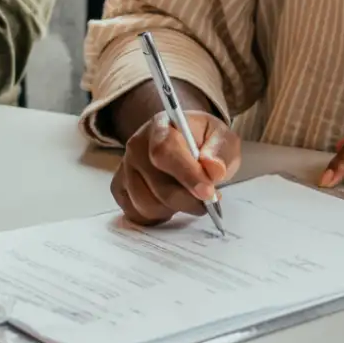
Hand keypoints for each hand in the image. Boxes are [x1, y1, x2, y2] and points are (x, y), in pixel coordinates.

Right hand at [110, 111, 242, 225]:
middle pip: (157, 184)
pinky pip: (136, 214)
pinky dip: (157, 216)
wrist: (186, 143)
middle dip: (187, 199)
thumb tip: (214, 170)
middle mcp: (136, 146)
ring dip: (174, 209)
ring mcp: (126, 168)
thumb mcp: (223, 138)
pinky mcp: (120, 188)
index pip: (166, 151)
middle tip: (209, 201)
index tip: (208, 192)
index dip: (187, 175)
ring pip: (147, 204)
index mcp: (161, 126)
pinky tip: (170, 205)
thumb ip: (221, 151)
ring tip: (188, 197)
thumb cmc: (204, 141)